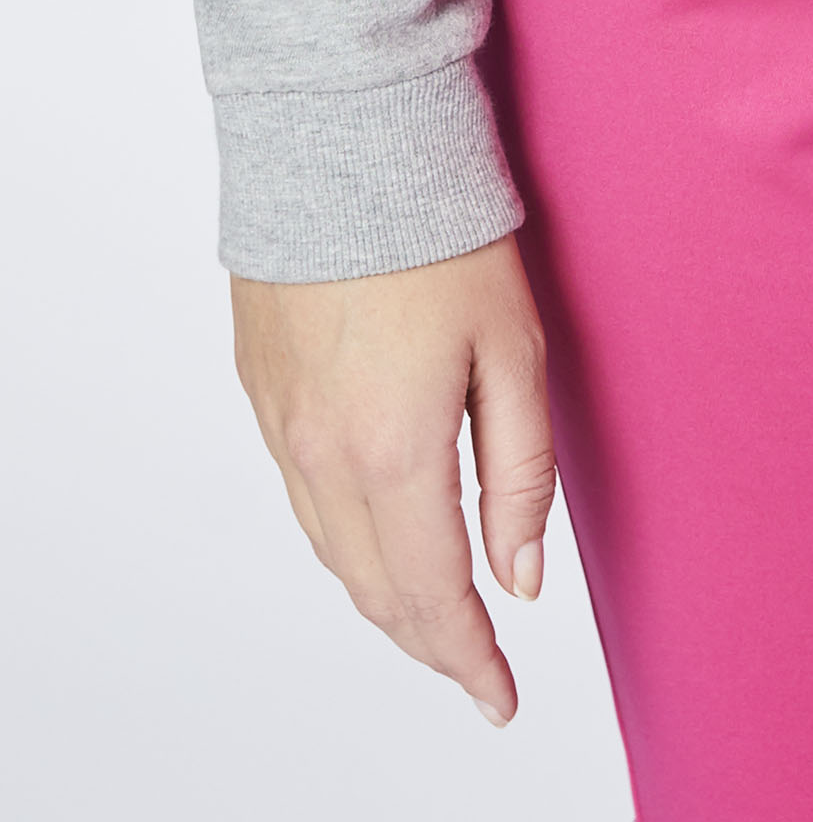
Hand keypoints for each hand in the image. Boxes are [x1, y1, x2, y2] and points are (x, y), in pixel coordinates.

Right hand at [230, 233, 554, 726]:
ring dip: (385, 596)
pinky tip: (379, 535)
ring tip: (437, 616)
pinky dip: (345, 539)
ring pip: (332, 551)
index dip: (469, 660)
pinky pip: (302, 498)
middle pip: (376, 590)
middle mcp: (323, 456)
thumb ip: (522, 472)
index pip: (434, 597)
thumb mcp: (515, 348)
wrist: (345, 140)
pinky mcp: (261, 389)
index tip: (501, 701)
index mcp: (393, 452)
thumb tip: (522, 578)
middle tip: (475, 669)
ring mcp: (282, 425)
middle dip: (429, 642)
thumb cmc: (444, 230)